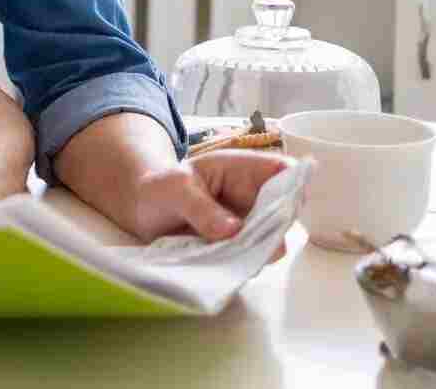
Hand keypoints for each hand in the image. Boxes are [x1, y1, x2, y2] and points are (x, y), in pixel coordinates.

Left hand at [128, 150, 292, 258]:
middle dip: (273, 230)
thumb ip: (201, 208)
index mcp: (241, 169)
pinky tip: (220, 263)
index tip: (281, 210)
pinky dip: (241, 264)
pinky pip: (252, 259)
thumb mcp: (174, 189)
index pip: (283, 170)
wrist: (142, 211)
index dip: (293, 187)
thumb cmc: (161, 188)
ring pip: (272, 241)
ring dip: (255, 251)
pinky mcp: (239, 248)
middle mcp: (253, 198)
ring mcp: (249, 225)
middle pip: (286, 212)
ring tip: (224, 253)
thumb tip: (233, 231)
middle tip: (244, 241)